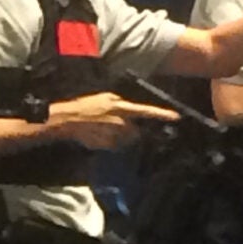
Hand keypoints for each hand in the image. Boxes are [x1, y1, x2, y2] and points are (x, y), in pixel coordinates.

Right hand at [47, 91, 177, 148]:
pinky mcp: (105, 145)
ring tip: (103, 129)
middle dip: (130, 130)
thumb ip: (121, 105)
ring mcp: (114, 136)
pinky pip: (112, 145)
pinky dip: (108, 142)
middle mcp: (121, 124)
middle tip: (117, 124)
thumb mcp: (105, 98)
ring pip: (124, 139)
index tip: (176, 117)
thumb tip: (129, 113)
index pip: (147, 112)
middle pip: (135, 131)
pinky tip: (97, 135)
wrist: (66, 120)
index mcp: (122, 108)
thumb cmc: (84, 105)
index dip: (162, 114)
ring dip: (119, 136)